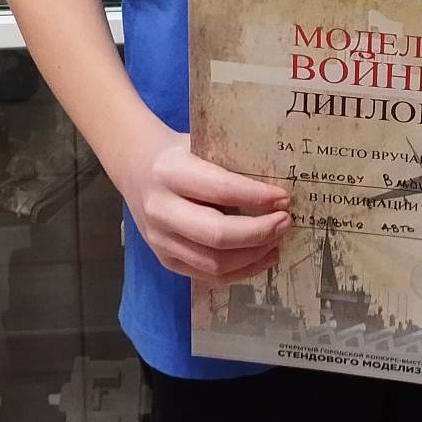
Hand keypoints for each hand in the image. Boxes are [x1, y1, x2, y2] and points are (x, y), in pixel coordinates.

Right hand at [109, 125, 291, 284]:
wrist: (136, 167)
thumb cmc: (178, 153)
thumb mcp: (200, 145)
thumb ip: (231, 165)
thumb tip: (278, 191)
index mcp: (170, 173)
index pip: (220, 190)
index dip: (257, 198)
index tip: (284, 199)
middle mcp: (160, 210)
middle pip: (217, 235)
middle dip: (259, 233)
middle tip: (285, 222)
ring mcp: (160, 240)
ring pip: (214, 263)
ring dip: (254, 256)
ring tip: (277, 240)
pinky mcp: (165, 260)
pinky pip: (208, 276)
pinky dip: (241, 271)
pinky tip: (262, 256)